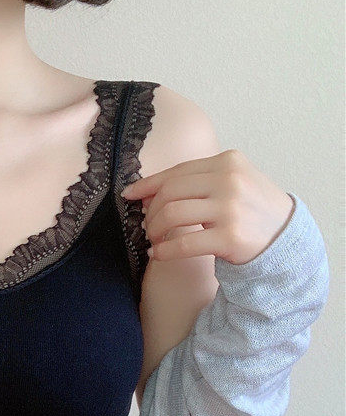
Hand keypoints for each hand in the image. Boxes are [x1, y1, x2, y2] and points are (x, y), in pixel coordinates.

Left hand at [120, 149, 295, 264]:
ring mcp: (230, 209)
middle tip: (147, 224)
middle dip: (151, 211)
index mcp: (227, 162)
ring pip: (172, 215)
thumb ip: (197, 181)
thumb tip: (148, 191)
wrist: (285, 236)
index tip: (130, 195)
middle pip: (169, 193)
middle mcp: (229, 181)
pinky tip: (158, 253)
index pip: (176, 172)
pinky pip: (183, 243)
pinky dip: (164, 250)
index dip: (148, 184)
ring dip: (154, 230)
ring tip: (154, 238)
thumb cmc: (250, 208)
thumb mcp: (231, 181)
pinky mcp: (229, 237)